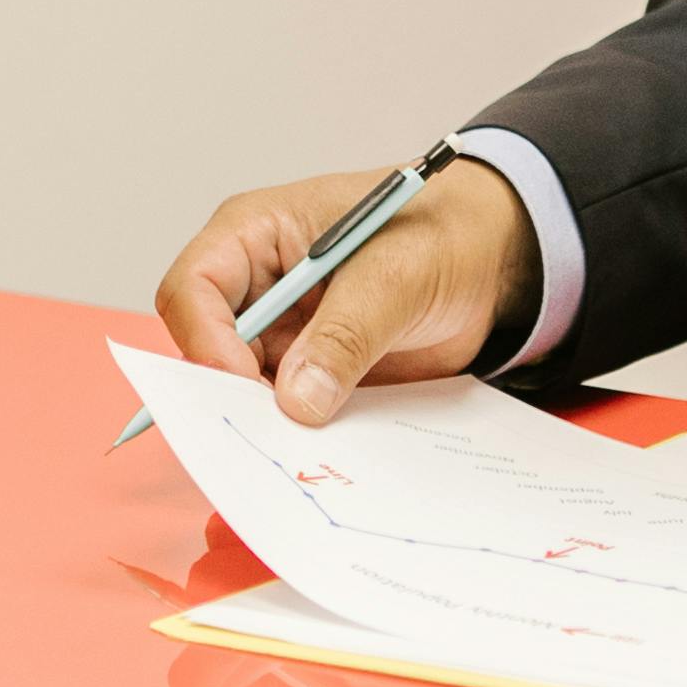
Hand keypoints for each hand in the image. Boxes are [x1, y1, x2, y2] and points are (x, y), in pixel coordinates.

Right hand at [151, 157, 538, 424]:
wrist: (492, 262)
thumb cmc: (441, 234)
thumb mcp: (396, 274)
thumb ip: (346, 334)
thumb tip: (298, 400)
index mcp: (255, 234)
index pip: (194, 288)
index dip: (206, 339)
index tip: (242, 384)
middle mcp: (256, 286)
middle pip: (206, 348)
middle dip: (229, 394)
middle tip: (268, 436)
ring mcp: (281, 333)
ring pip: (242, 391)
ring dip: (266, 423)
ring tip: (302, 452)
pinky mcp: (310, 371)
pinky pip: (285, 413)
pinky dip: (299, 435)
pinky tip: (324, 453)